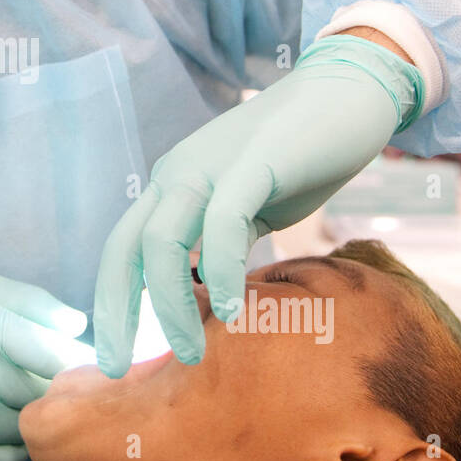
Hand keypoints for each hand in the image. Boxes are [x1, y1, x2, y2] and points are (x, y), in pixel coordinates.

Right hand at [0, 273, 90, 460]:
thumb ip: (34, 302)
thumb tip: (78, 329)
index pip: (51, 350)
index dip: (77, 362)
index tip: (85, 365)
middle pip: (41, 392)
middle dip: (53, 390)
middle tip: (50, 383)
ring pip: (25, 426)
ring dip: (30, 418)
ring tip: (18, 401)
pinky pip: (3, 458)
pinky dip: (12, 447)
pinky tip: (2, 426)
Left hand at [93, 34, 423, 376]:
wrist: (348, 92)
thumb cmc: (300, 155)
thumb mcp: (249, 208)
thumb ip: (220, 244)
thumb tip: (204, 295)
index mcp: (171, 185)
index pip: (124, 250)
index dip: (113, 303)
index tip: (112, 356)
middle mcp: (177, 174)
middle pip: (125, 249)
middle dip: (116, 312)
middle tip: (115, 368)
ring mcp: (211, 166)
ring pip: (161, 241)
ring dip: (169, 304)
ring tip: (189, 351)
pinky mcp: (254, 163)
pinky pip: (222, 222)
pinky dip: (217, 269)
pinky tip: (229, 307)